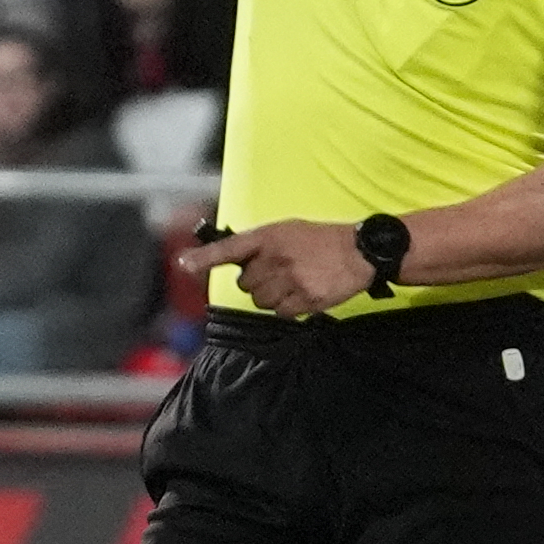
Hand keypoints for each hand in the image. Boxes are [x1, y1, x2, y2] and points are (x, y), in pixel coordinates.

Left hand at [202, 217, 371, 313]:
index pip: (230, 248)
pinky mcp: (305, 299)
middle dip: (257, 282)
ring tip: (293, 282)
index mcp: (270, 236)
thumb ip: (261, 244)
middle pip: (245, 284)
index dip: (204, 258)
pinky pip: (280, 313)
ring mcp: (291, 279)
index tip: (183, 264)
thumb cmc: (322, 240)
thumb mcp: (288, 230)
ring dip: (272, 297)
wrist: (360, 251)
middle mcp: (277, 257)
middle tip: (279, 272)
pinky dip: (287, 308)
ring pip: (260, 301)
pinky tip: (303, 293)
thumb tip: (237, 262)